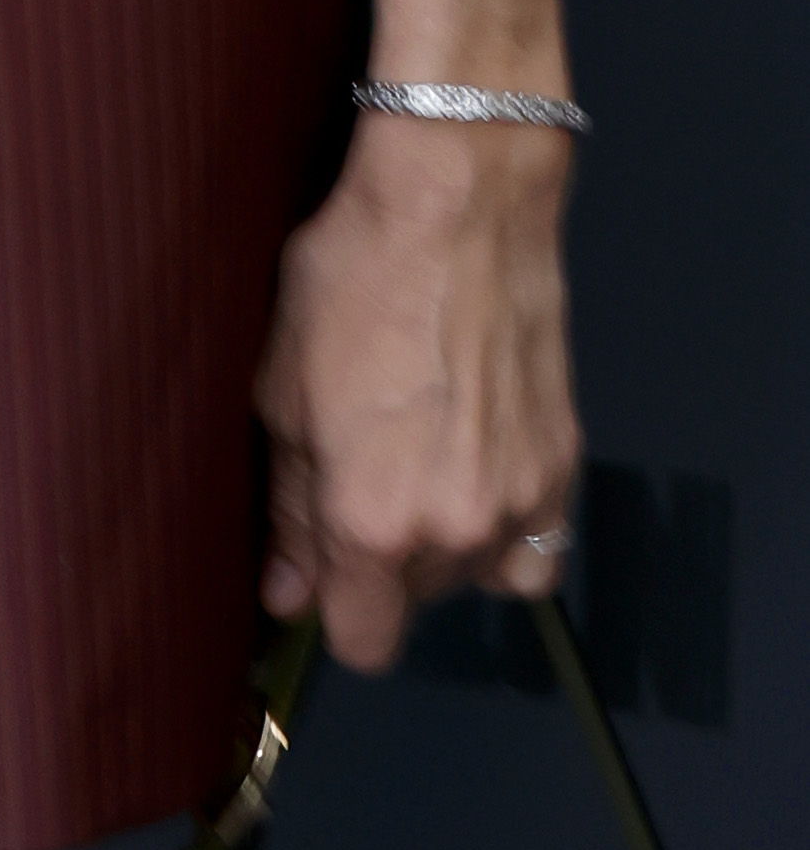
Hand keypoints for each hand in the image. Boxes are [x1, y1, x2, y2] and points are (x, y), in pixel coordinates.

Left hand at [257, 114, 577, 669]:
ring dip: (444, 541)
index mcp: (374, 521)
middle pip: (414, 602)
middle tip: (363, 467)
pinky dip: (505, 528)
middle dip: (382, 558)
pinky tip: (475, 466)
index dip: (334, 611)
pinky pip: (533, 547)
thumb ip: (290, 507)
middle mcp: (456, 532)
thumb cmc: (351, 281)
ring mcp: (521, 505)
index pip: (362, 642)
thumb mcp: (282, 387)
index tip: (319, 566)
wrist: (460, 207)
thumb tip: (289, 596)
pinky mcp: (566, 471)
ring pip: (472, 575)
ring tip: (419, 453)